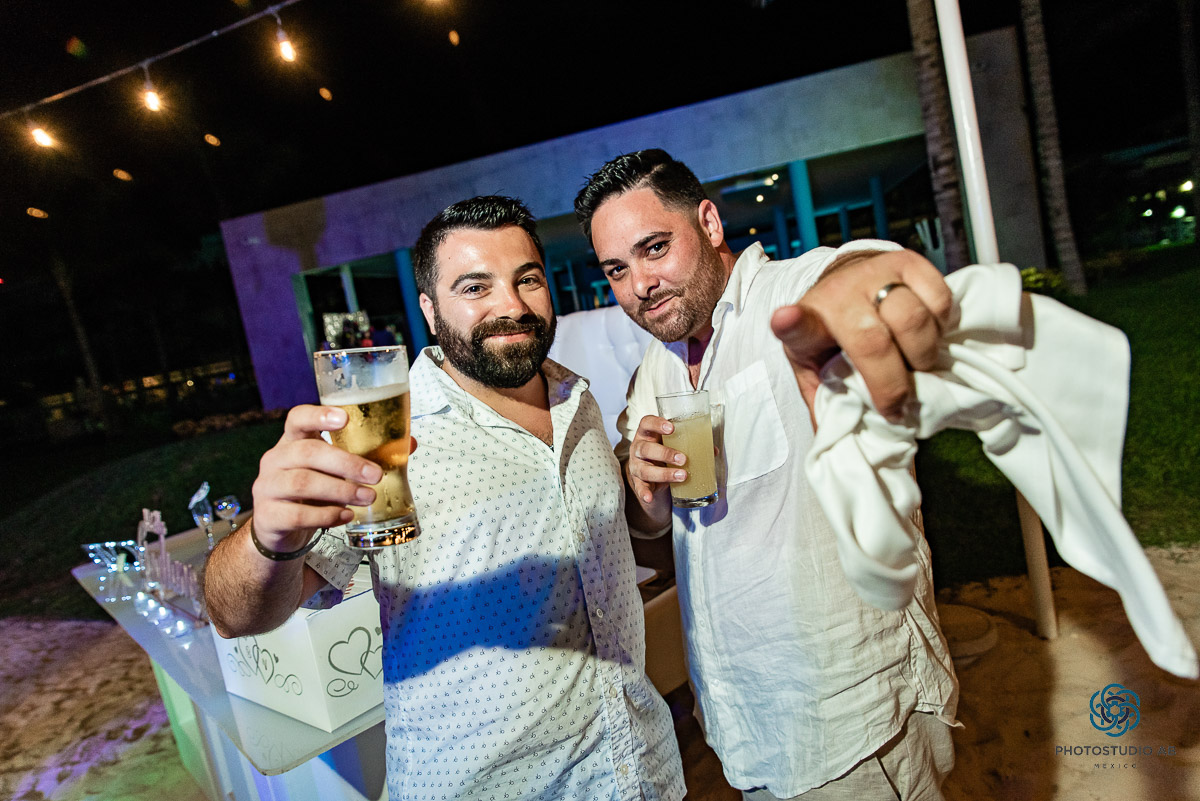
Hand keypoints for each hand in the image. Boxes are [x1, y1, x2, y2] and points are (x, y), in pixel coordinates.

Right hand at [251, 405, 412, 550]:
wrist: (279, 528)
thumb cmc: (311, 492)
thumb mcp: (333, 470)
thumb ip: (366, 456)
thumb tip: (409, 443)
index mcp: (293, 441)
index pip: (298, 418)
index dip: (319, 415)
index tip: (344, 419)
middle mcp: (276, 459)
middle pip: (307, 452)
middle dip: (346, 463)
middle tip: (375, 474)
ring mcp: (267, 487)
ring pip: (302, 483)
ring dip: (341, 490)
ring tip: (367, 497)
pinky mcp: (268, 516)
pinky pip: (298, 514)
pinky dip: (326, 516)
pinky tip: (346, 515)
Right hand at [626, 414, 687, 505]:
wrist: (649, 474)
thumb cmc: (663, 453)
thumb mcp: (673, 445)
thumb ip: (690, 444)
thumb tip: (713, 450)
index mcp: (647, 434)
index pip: (646, 423)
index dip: (657, 424)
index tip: (671, 428)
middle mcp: (638, 448)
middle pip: (646, 448)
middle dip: (665, 453)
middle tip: (683, 459)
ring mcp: (636, 466)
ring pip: (645, 470)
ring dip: (664, 474)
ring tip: (682, 476)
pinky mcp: (637, 482)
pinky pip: (639, 488)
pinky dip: (644, 493)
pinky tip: (649, 497)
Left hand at [770, 249, 951, 419]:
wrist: (848, 284)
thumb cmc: (833, 338)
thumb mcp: (818, 371)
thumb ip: (826, 404)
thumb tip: (836, 448)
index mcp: (809, 325)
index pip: (796, 324)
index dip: (790, 322)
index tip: (784, 319)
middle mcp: (839, 294)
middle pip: (873, 341)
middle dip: (892, 384)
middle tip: (899, 407)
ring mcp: (874, 274)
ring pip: (912, 319)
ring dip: (923, 355)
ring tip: (918, 368)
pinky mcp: (908, 262)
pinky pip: (939, 299)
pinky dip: (941, 325)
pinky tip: (928, 335)